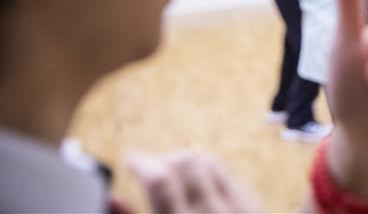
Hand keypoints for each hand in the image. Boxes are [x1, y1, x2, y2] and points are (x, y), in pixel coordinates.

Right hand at [125, 150, 261, 212]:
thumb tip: (114, 199)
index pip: (160, 180)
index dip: (140, 162)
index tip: (130, 158)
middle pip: (186, 161)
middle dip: (164, 160)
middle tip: (153, 172)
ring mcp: (237, 209)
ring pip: (208, 161)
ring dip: (189, 166)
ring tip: (177, 183)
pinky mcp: (253, 207)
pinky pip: (228, 174)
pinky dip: (209, 175)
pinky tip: (201, 190)